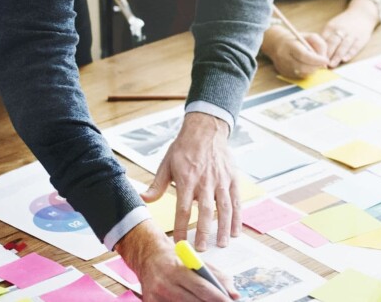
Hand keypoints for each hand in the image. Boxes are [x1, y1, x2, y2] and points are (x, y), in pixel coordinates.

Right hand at [116, 220, 239, 300]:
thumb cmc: (175, 259)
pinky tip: (191, 301)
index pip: (202, 287)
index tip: (230, 301)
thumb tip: (234, 293)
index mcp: (177, 269)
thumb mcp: (196, 261)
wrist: (147, 257)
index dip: (218, 297)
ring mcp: (155, 296)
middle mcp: (164, 284)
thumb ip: (216, 276)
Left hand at [144, 112, 239, 250]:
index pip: (183, 209)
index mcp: (187, 180)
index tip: (179, 242)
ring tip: (221, 244)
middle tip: (202, 250)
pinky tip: (235, 231)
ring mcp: (221, 181)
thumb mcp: (166, 164)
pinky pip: (236, 201)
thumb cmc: (184, 148)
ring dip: (223, 228)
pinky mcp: (232, 179)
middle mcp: (205, 182)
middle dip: (204, 232)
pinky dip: (237, 218)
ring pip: (224, 208)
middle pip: (205, 212)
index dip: (182, 227)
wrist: (206, 129)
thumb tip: (143, 199)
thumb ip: (157, 185)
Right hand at [267, 29, 329, 79]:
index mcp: (289, 45)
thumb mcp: (309, 36)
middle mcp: (284, 57)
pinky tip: (307, 65)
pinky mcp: (284, 74)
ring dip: (312, 70)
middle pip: (303, 67)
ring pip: (303, 74)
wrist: (276, 44)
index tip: (326, 60)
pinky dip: (307, 72)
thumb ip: (320, 45)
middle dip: (316, 66)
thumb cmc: (296, 39)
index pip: (304, 55)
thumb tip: (324, 60)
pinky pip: (300, 76)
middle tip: (322, 63)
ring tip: (314, 63)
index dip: (316, 60)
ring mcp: (283, 67)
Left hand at [320, 7, 377, 66]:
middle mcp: (341, 30)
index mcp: (331, 27)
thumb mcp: (332, 25)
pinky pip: (354, 47)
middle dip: (327, 54)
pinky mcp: (360, 39)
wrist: (361, 14)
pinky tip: (344, 59)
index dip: (319, 50)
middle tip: (322, 65)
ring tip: (331, 65)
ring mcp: (351, 34)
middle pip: (332, 43)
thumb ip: (325, 37)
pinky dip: (349, 54)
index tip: (315, 59)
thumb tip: (316, 51)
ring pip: (343, 46)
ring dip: (336, 56)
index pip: (323, 39)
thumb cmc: (343, 23)